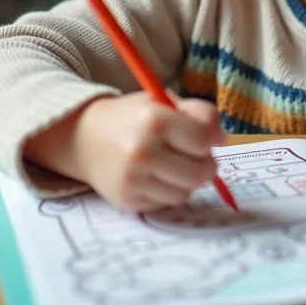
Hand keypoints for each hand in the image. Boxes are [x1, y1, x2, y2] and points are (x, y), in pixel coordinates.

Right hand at [24, 92, 225, 210]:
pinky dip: (167, 191)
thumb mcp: (163, 101)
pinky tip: (154, 176)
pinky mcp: (127, 200)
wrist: (83, 137)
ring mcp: (133, 180)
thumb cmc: (132, 117)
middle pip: (200, 173)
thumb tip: (222, 140)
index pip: (204, 140)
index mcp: (154, 120)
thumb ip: (198, 113)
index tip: (208, 139)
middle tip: (196, 157)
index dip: (212, 140)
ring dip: (186, 181)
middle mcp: (142, 151)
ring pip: (185, 192)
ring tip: (172, 165)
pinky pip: (166, 203)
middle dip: (205, 165)